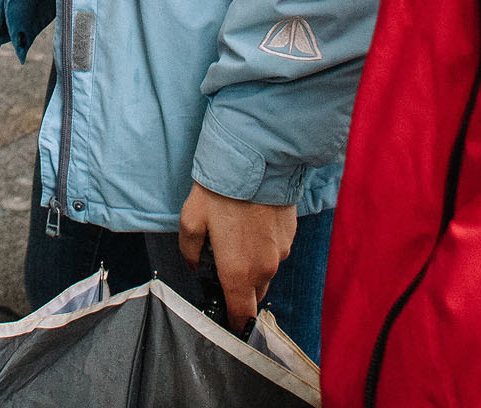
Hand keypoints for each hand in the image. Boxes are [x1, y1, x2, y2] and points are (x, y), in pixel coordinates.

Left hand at [177, 184, 295, 331]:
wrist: (257, 161)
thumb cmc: (220, 192)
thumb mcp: (191, 219)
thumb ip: (189, 250)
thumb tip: (194, 264)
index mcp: (238, 272)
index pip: (241, 314)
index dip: (233, 320)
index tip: (225, 317)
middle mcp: (264, 268)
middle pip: (254, 293)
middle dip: (240, 288)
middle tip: (223, 263)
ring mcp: (281, 252)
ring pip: (266, 271)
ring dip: (253, 264)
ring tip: (238, 235)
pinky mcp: (291, 235)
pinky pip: (276, 251)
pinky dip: (265, 246)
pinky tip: (253, 223)